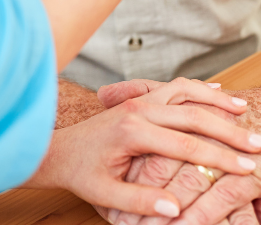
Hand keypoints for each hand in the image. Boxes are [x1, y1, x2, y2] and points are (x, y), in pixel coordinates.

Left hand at [25, 79, 260, 217]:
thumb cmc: (81, 174)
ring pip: (183, 93)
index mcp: (130, 132)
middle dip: (226, 128)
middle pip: (190, 114)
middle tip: (257, 141)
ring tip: (243, 108)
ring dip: (214, 101)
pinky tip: (215, 93)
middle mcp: (136, 110)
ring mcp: (137, 100)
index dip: (218, 156)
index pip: (184, 144)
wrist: (56, 149)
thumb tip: (175, 208)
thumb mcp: (106, 195)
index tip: (247, 166)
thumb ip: (140, 200)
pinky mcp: (137, 98)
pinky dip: (197, 89)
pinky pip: (172, 88)